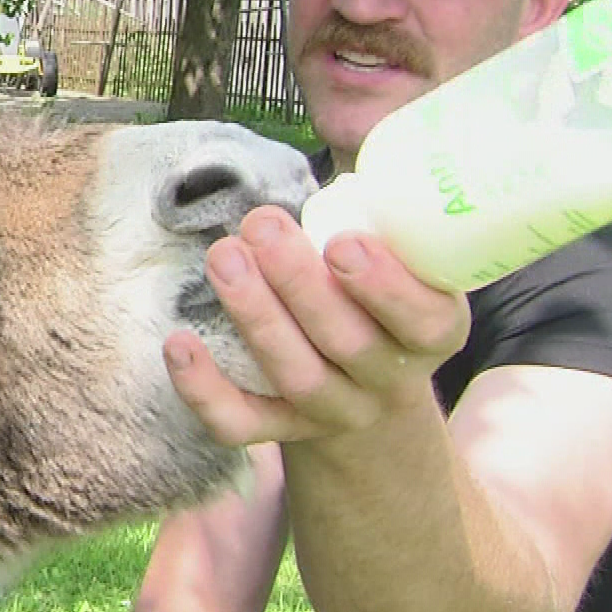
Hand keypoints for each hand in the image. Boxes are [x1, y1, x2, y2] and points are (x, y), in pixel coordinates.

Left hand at [165, 205, 469, 446]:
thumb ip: (383, 230)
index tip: (341, 242)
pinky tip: (178, 343)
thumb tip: (341, 180)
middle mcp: (388, 381)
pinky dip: (205, 391)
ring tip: (224, 256)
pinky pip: (242, 424)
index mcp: (434, 333)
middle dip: (299, 283)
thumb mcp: (406, 264)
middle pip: (348, 343)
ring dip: (256, 315)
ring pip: (297, 377)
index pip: (421, 321)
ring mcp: (336, 412)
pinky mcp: (283, 430)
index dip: (383, 287)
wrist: (372, 386)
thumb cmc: (381, 298)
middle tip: (261, 226)